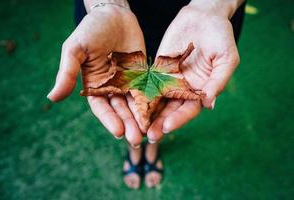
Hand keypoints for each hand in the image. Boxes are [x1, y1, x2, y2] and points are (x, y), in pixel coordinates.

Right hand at [47, 5, 144, 145]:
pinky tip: (159, 114)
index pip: (101, 107)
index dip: (109, 119)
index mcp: (94, 85)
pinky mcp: (143, 76)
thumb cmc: (91, 30)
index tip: (118, 132)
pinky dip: (153, 103)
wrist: (114, 15)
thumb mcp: (75, 49)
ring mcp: (128, 82)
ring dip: (141, 119)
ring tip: (148, 132)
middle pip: (120, 110)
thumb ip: (67, 73)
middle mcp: (111, 88)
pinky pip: (149, 91)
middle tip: (136, 139)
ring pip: (135, 104)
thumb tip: (52, 98)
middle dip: (128, 124)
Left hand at [147, 1, 240, 141]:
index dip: (179, 119)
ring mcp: (170, 79)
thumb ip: (218, 81)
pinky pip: (148, 83)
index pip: (190, 109)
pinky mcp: (158, 69)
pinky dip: (141, 94)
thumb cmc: (220, 36)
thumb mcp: (226, 58)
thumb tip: (209, 104)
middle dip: (161, 123)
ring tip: (138, 126)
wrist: (203, 16)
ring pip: (158, 100)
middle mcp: (184, 88)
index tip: (167, 127)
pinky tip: (131, 103)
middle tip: (149, 135)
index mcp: (202, 90)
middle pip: (171, 109)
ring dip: (149, 114)